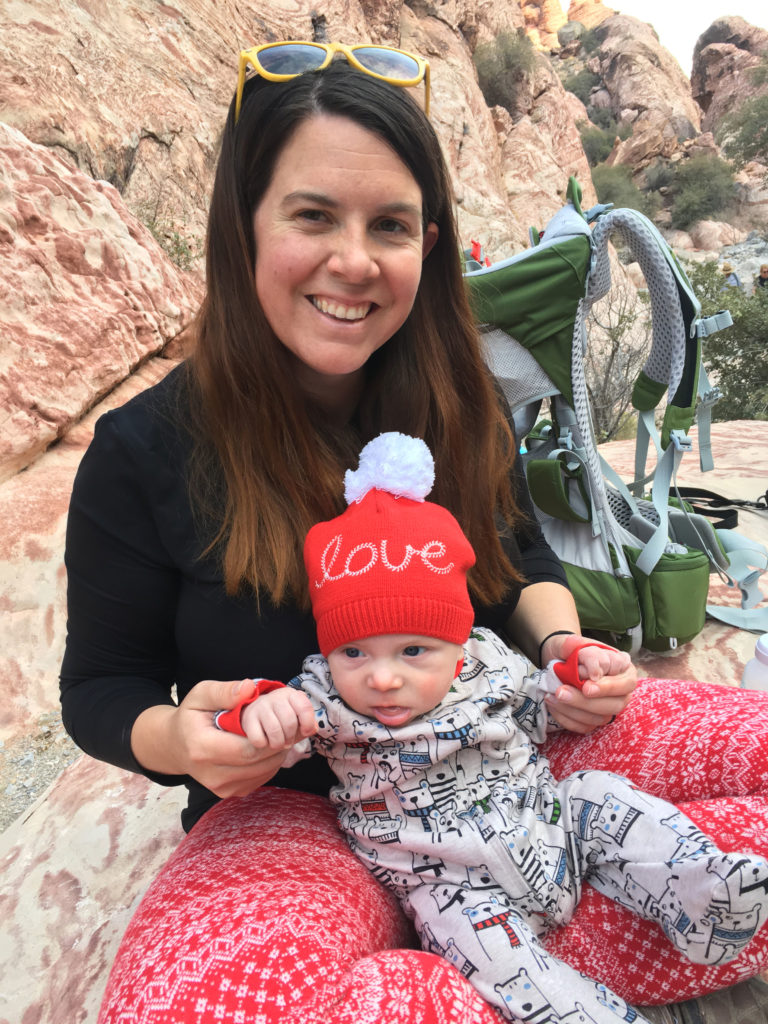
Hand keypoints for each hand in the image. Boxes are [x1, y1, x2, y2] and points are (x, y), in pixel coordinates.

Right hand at [132, 678, 294, 798]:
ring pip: (263, 772)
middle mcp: (211, 774)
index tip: (275, 718)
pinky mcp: (229, 793)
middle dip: (276, 743)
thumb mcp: (201, 695)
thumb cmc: (190, 717)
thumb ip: (224, 692)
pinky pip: (260, 778)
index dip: (268, 735)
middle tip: (284, 725)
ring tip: (276, 735)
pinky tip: (266, 747)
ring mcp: (221, 787)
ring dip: (276, 754)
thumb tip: (249, 688)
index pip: (247, 749)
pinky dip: (269, 763)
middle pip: (257, 762)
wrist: (175, 745)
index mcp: (202, 748)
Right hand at [241, 688, 316, 750]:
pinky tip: (264, 740)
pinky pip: (259, 739)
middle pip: (289, 721)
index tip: (306, 731)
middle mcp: (275, 697)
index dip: (308, 723)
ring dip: (278, 743)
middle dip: (291, 737)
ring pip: (274, 730)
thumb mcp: (297, 717)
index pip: (304, 707)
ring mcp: (260, 707)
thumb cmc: (281, 718)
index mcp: (290, 695)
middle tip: (288, 741)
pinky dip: (264, 744)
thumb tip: (313, 728)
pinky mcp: (248, 719)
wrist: (256, 713)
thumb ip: (308, 723)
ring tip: (278, 743)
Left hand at [543, 633, 636, 733]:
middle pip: (615, 705)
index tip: (586, 686)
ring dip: (573, 710)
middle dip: (586, 702)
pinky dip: (566, 719)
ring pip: (599, 719)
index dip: (607, 687)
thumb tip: (596, 672)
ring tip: (553, 695)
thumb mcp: (572, 643)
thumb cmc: (569, 650)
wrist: (555, 659)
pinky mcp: (593, 719)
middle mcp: (621, 690)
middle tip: (561, 692)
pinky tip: (553, 705)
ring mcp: (608, 706)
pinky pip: (584, 727)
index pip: (626, 683)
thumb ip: (585, 652)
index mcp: (623, 668)